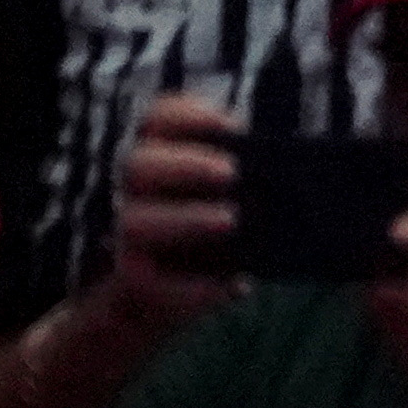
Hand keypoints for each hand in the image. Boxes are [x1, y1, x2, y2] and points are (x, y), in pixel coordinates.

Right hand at [101, 86, 248, 316]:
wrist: (175, 290)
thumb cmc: (217, 227)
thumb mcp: (231, 196)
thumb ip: (246, 179)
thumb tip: (281, 172)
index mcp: (157, 154)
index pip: (156, 119)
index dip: (189, 116)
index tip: (233, 127)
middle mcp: (134, 191)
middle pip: (137, 165)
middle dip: (185, 166)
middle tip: (231, 173)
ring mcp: (127, 235)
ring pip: (133, 222)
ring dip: (185, 219)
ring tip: (230, 221)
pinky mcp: (132, 280)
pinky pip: (146, 282)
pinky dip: (192, 287)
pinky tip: (233, 285)